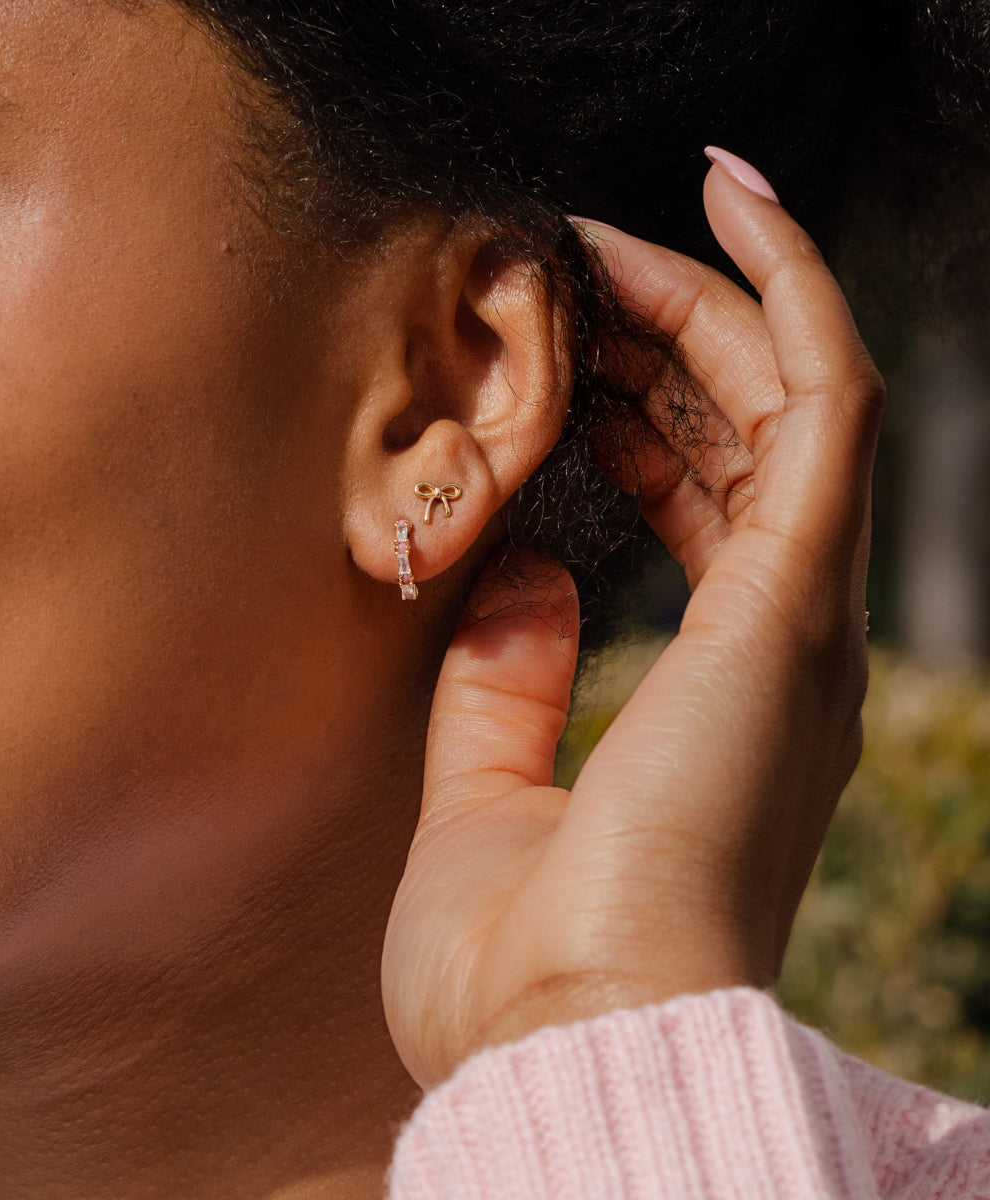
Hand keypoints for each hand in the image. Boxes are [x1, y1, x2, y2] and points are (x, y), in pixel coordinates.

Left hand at [381, 161, 884, 1088]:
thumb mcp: (483, 797)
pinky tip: (724, 209)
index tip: (569, 368)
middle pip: (753, 441)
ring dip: (710, 305)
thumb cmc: (518, 968)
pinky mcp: (795, 601)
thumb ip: (503, 684)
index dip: (651, 422)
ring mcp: (802, 622)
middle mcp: (784, 651)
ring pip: (792, 399)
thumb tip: (523, 570)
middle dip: (671, 343)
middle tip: (578, 275)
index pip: (714, 514)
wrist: (567, 1052)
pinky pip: (825, 402)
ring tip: (610, 242)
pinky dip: (786, 297)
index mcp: (724, 697)